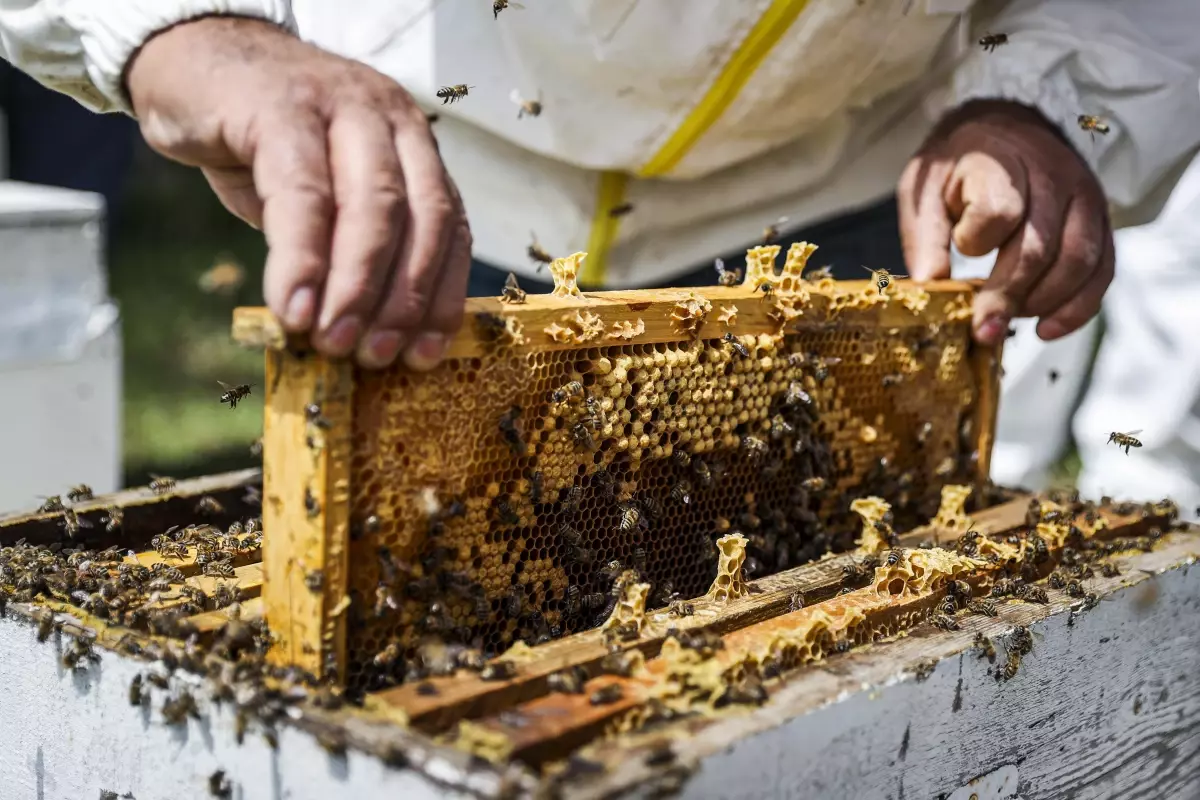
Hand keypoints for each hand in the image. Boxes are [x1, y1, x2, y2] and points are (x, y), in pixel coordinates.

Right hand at [126, 15, 470, 369]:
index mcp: (411, 145)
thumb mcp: (320, 196)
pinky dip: (301, 258)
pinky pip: (301, 192)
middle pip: (418, 218)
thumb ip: (347, 249)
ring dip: (357, 286)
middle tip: (373, 356)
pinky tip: (293, 305)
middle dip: (401, 299)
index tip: (426, 354)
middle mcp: (388, 118)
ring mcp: (340, 104)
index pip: (448, 225)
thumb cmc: (262, 141)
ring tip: (333, 340)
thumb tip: (361, 334)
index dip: (441, 295)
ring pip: (372, 205)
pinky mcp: (280, 105)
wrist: (193, 57)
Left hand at [898, 100, 1112, 345]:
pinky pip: (1102, 269)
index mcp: (1000, 161)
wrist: (1004, 127)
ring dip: (1042, 303)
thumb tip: (927, 287)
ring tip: (1007, 323)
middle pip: (1039, 246)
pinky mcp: (1100, 219)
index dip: (977, 242)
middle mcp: (1051, 175)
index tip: (961, 250)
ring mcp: (1083, 196)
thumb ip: (924, 237)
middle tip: (982, 330)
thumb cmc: (957, 167)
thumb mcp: (925, 190)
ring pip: (1078, 262)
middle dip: (1009, 296)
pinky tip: (1047, 328)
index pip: (1000, 210)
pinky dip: (1078, 307)